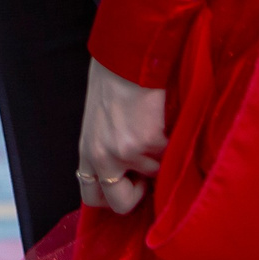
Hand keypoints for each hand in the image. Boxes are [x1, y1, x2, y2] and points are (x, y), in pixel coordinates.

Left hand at [76, 59, 163, 215]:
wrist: (128, 56)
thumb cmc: (112, 81)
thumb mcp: (98, 121)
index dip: (112, 198)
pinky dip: (171, 142)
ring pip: (154, 175)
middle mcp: (102, 157)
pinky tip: (162, 120)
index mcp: (87, 151)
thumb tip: (126, 173)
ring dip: (158, 158)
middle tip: (146, 173)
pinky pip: (169, 155)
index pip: (91, 197)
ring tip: (153, 128)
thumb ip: (106, 148)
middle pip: (120, 203)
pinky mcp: (150, 142)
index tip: (127, 185)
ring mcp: (126, 152)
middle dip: (138, 194)